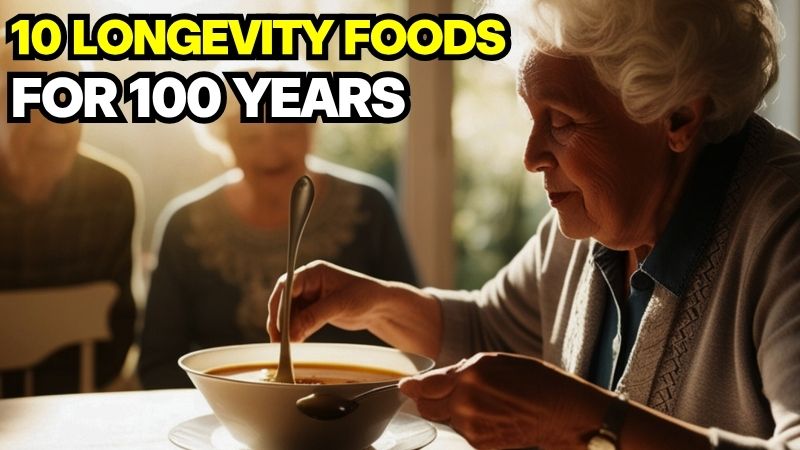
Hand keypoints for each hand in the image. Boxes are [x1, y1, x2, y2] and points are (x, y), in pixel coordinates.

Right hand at [266, 260, 389, 342]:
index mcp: (314, 273)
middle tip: (278, 340)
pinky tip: (293, 343)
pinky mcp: (313, 310)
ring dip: (285, 328)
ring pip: (288, 312)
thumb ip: (314, 317)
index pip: (288, 286)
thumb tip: (292, 333)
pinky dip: (294, 331)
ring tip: (284, 346)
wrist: (380, 306)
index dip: (281, 306)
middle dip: (279, 320)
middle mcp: (309, 282)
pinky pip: (297, 320)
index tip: (280, 326)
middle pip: (284, 300)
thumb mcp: (340, 305)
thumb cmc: (365, 296)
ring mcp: (310, 296)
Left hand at [400, 352, 604, 449]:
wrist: (563, 413)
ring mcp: (472, 426)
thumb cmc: (535, 381)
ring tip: (479, 404)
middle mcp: (467, 401)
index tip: (405, 387)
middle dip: (428, 401)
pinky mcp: (480, 444)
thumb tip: (429, 381)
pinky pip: (460, 433)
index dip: (412, 387)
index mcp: (470, 375)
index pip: (425, 386)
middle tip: (442, 395)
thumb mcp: (496, 361)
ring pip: (443, 420)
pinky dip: (465, 425)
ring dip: (450, 413)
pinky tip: (487, 416)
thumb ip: (461, 370)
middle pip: (426, 407)